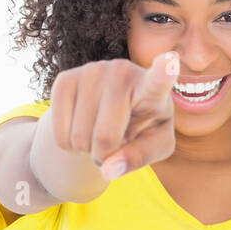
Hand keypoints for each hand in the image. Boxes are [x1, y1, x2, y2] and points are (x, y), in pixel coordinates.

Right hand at [48, 52, 179, 181]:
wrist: (108, 112)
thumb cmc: (142, 128)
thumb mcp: (154, 146)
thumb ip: (139, 158)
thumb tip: (109, 169)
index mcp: (153, 89)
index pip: (158, 81)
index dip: (163, 72)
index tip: (170, 60)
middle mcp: (122, 72)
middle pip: (105, 136)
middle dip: (105, 154)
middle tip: (114, 144)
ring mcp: (91, 71)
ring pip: (79, 138)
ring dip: (86, 149)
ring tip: (98, 131)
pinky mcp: (65, 79)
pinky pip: (60, 134)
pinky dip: (68, 144)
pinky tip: (81, 127)